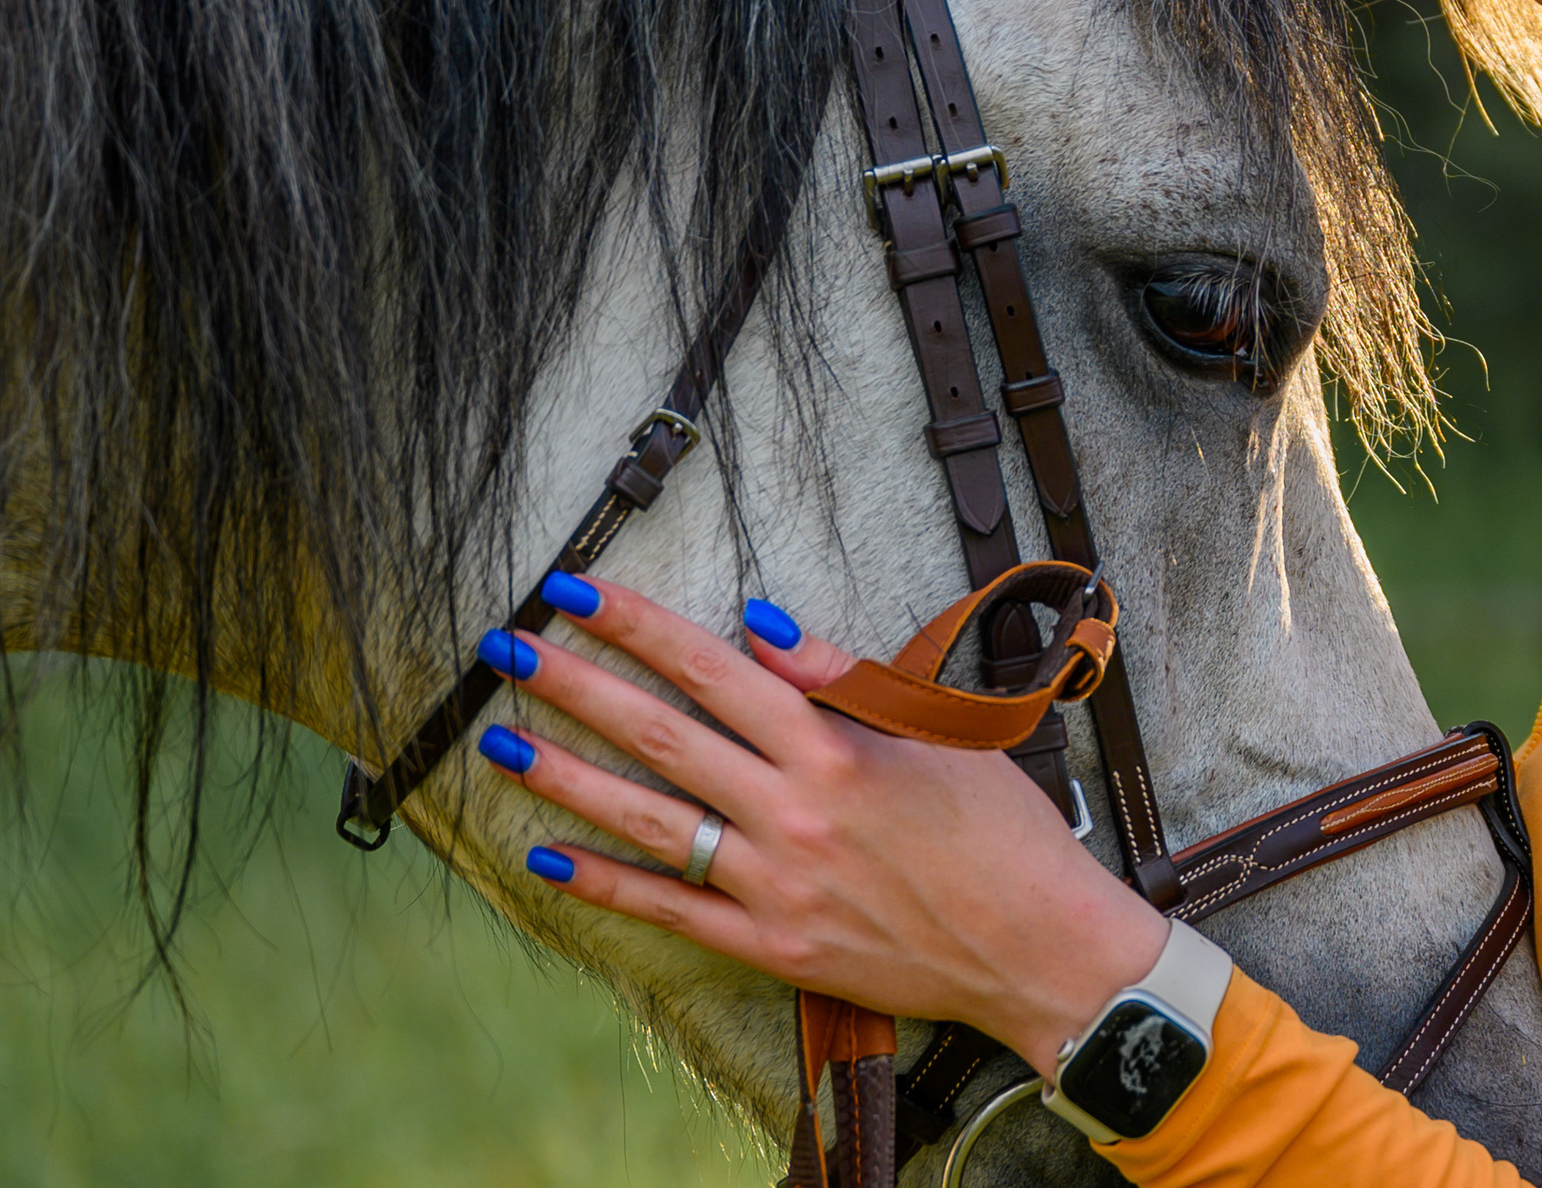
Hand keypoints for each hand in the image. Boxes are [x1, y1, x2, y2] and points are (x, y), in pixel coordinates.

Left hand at [472, 573, 1170, 1074]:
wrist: (1040, 949)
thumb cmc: (1002, 834)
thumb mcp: (939, 734)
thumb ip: (841, 680)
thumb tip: (759, 627)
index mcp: (838, 751)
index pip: (716, 669)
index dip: (641, 627)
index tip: (577, 591)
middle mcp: (796, 815)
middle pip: (664, 737)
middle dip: (577, 686)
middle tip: (507, 648)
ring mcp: (778, 887)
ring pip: (652, 822)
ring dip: (567, 778)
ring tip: (501, 740)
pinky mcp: (775, 947)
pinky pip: (673, 910)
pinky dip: (607, 882)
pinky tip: (546, 853)